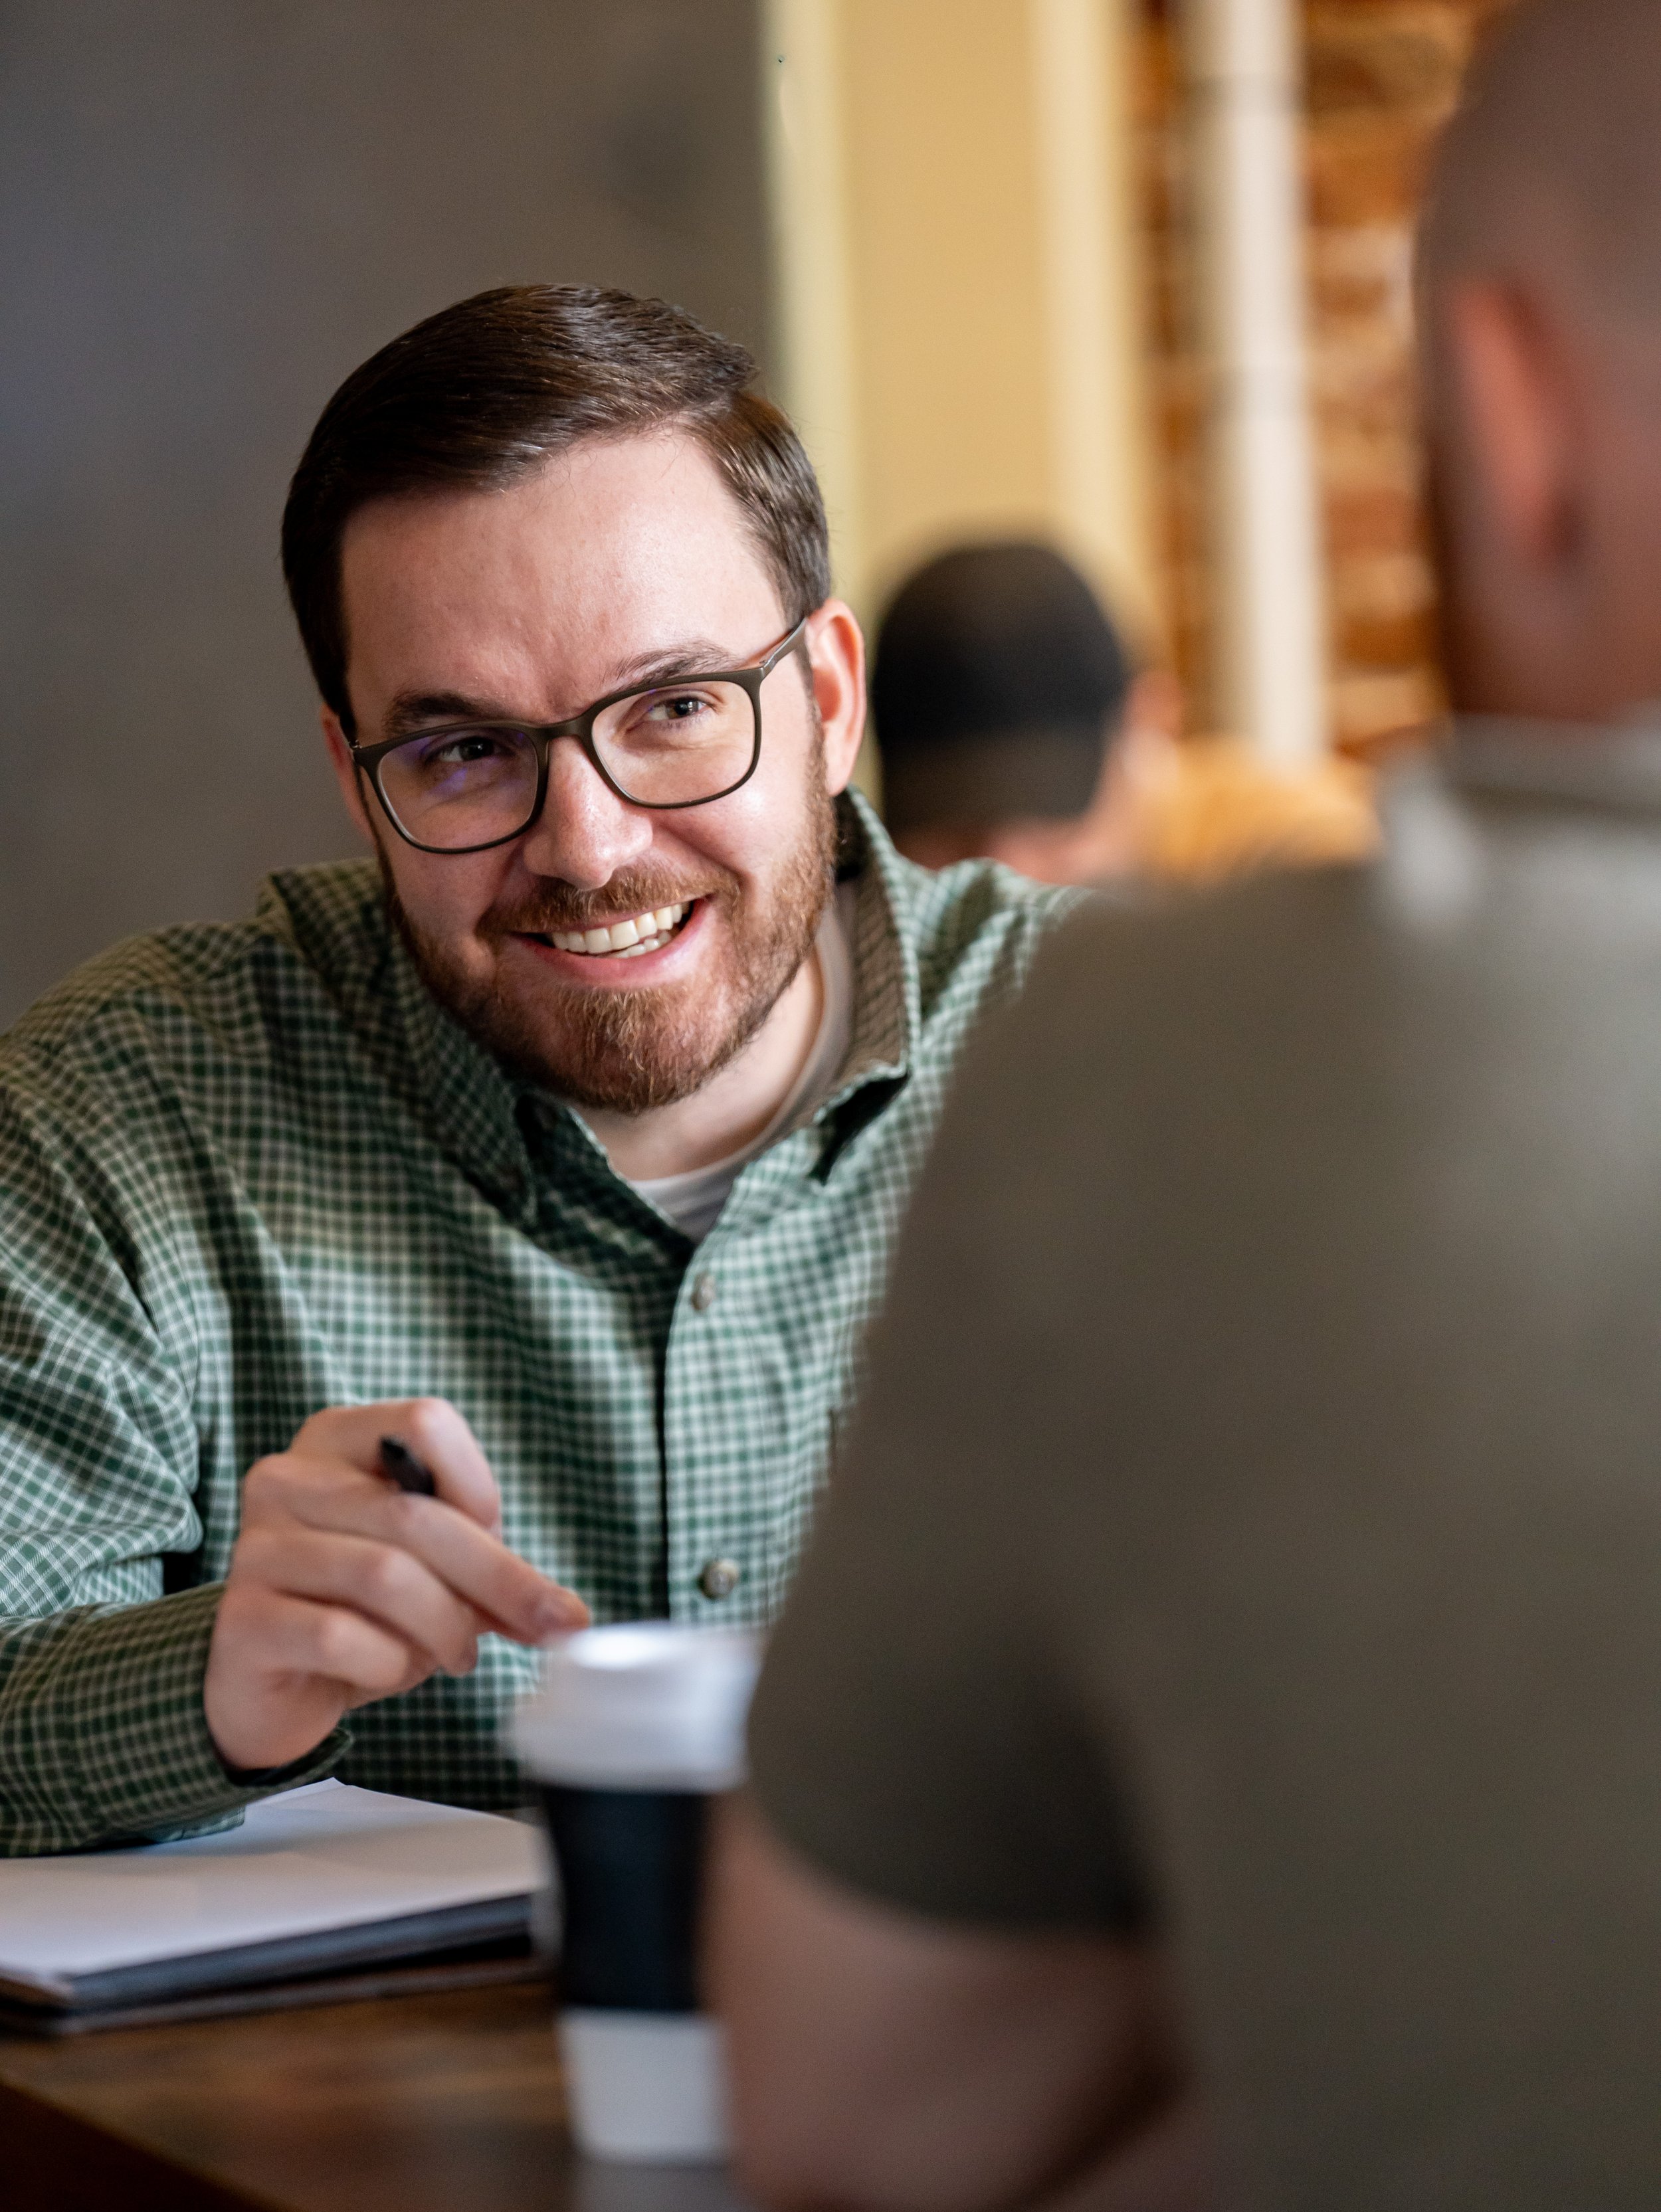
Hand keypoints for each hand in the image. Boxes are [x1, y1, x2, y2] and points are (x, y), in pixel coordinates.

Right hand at [204, 1398, 587, 1771]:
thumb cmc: (360, 1612)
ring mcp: (256, 1547)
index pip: (426, 1422)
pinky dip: (388, 1663)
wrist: (268, 1686)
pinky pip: (339, 1636)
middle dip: (495, 1579)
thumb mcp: (433, 1573)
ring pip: (384, 1576)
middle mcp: (286, 1479)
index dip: (478, 1485)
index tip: (499, 1538)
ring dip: (443, 1628)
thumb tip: (568, 1616)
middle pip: (416, 1513)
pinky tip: (387, 1672)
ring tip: (455, 1655)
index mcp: (336, 1440)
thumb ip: (491, 1572)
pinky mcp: (242, 1619)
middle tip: (539, 1627)